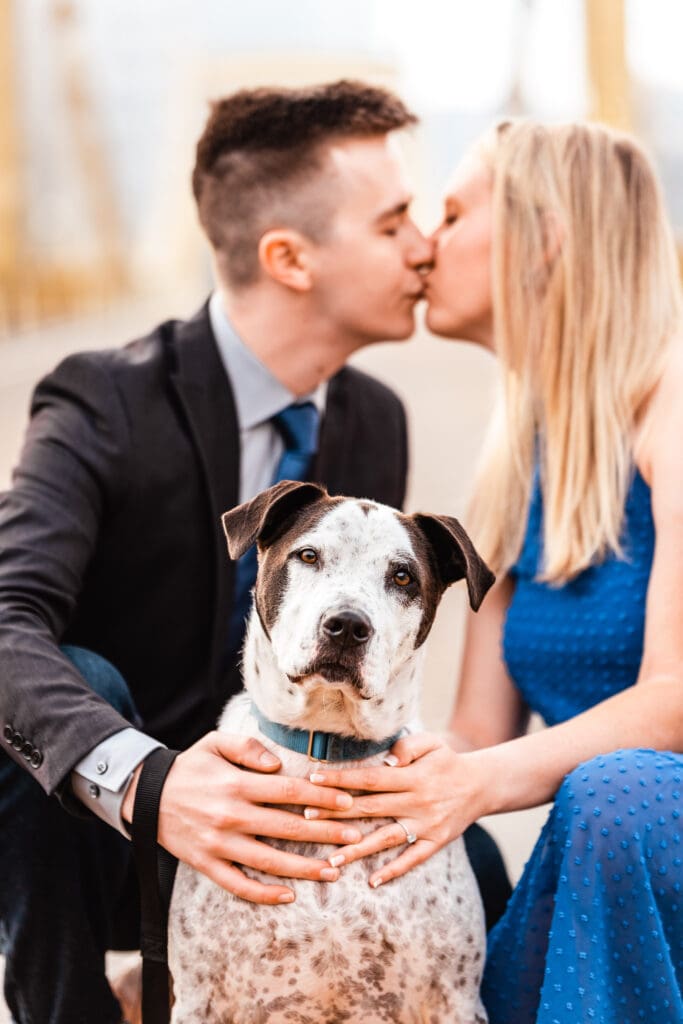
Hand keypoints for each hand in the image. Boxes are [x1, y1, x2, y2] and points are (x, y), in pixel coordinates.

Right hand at [123, 731, 361, 904]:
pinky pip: (239, 885)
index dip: (320, 796)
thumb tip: (277, 764)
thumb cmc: (189, 767)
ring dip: (304, 869)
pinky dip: (264, 894)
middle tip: (355, 837)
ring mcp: (219, 844)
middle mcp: (231, 816)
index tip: (348, 801)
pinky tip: (289, 895)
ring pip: (269, 861)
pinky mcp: (207, 864)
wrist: (146, 796)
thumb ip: (247, 748)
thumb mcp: (214, 743)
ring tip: (334, 872)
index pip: (289, 791)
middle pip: (287, 828)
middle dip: (325, 833)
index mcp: (237, 785)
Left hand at [305, 732, 485, 888]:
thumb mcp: (431, 743)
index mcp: (413, 776)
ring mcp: (426, 824)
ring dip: (358, 848)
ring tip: (331, 858)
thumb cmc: (447, 761)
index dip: (342, 780)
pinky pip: (413, 859)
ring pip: (387, 838)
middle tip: (306, 818)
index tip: (314, 780)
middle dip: (337, 813)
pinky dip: (394, 870)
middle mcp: (418, 801)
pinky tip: (373, 881)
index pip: (370, 777)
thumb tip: (385, 760)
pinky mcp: (435, 842)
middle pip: (371, 808)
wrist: (482, 785)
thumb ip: (406, 746)